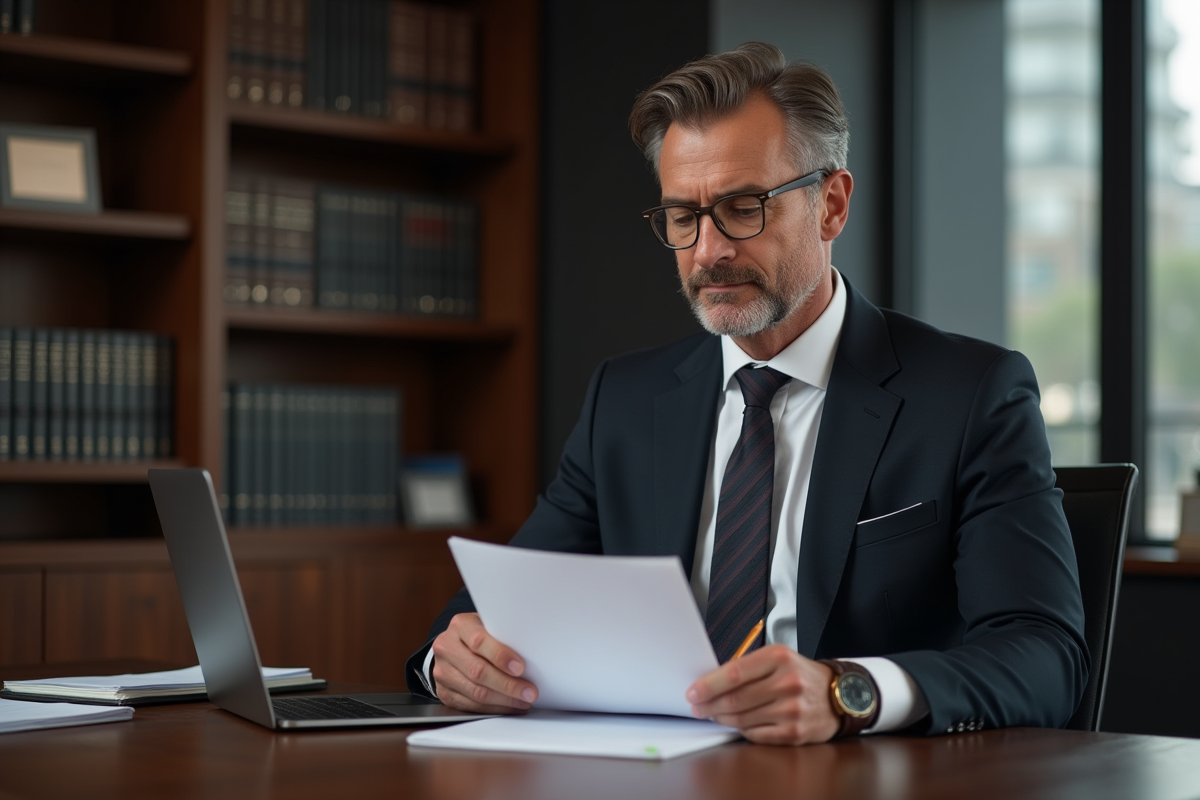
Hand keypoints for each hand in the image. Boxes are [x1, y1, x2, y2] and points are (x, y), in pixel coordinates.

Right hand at [430, 612, 538, 713]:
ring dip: (504, 700)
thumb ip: (503, 635)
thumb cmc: (479, 634)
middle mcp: (446, 647)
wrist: (452, 646)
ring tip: (524, 700)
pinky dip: (495, 708)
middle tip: (529, 691)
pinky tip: (510, 706)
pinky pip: (471, 706)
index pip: (479, 641)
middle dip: (508, 684)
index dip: (500, 656)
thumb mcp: (489, 625)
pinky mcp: (444, 692)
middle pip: (478, 671)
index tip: (520, 668)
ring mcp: (442, 671)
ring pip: (476, 692)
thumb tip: (532, 655)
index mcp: (460, 626)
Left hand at [686, 645, 839, 744]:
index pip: (734, 673)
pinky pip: (756, 734)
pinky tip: (736, 723)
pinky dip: (741, 730)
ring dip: (721, 718)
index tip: (693, 692)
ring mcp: (792, 710)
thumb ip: (747, 666)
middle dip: (709, 705)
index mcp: (779, 658)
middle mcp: (787, 683)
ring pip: (742, 719)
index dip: (709, 685)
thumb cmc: (800, 674)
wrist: (837, 695)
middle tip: (697, 707)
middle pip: (735, 699)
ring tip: (713, 714)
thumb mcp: (777, 657)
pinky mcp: (794, 732)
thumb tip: (711, 681)